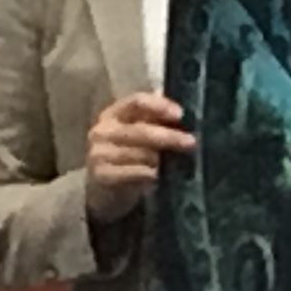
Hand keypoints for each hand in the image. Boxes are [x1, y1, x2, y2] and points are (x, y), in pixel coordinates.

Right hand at [84, 92, 196, 220]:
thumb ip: (154, 120)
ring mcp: (99, 153)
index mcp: (113, 113)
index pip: (136, 101)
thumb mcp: (137, 134)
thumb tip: (181, 113)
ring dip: (160, 160)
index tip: (180, 114)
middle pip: (141, 130)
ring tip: (175, 163)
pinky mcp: (102, 175)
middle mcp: (103, 131)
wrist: (103, 188)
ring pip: (141, 154)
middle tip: (190, 142)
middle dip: (169, 136)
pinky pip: (136, 173)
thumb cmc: (127, 156)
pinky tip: (158, 177)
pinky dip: (150, 174)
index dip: (159, 106)